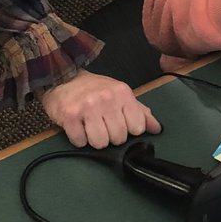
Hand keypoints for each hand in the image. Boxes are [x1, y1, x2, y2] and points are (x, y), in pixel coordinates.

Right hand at [38, 69, 161, 148]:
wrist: (63, 77)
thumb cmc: (94, 89)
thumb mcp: (120, 94)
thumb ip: (140, 111)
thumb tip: (157, 128)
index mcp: (123, 93)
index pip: (137, 128)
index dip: (128, 130)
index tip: (119, 123)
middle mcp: (107, 98)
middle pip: (118, 138)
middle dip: (110, 136)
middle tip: (102, 124)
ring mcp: (87, 107)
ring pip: (100, 143)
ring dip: (94, 140)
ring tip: (89, 126)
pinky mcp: (70, 116)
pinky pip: (80, 142)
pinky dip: (78, 139)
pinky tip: (78, 127)